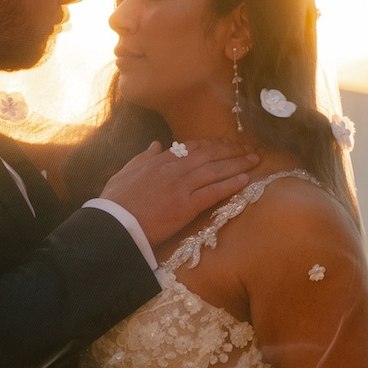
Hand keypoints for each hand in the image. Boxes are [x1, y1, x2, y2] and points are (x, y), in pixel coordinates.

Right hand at [99, 137, 258, 250]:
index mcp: (160, 160)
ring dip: (238, 163)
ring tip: (255, 161)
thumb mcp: (125, 172)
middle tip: (249, 149)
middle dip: (232, 150)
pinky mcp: (185, 206)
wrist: (113, 224)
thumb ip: (143, 157)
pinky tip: (245, 180)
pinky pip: (214, 192)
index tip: (227, 143)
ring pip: (216, 170)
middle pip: (210, 154)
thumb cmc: (115, 202)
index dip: (214, 144)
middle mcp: (173, 169)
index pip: (193, 146)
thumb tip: (156, 145)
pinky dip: (231, 184)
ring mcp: (180, 186)